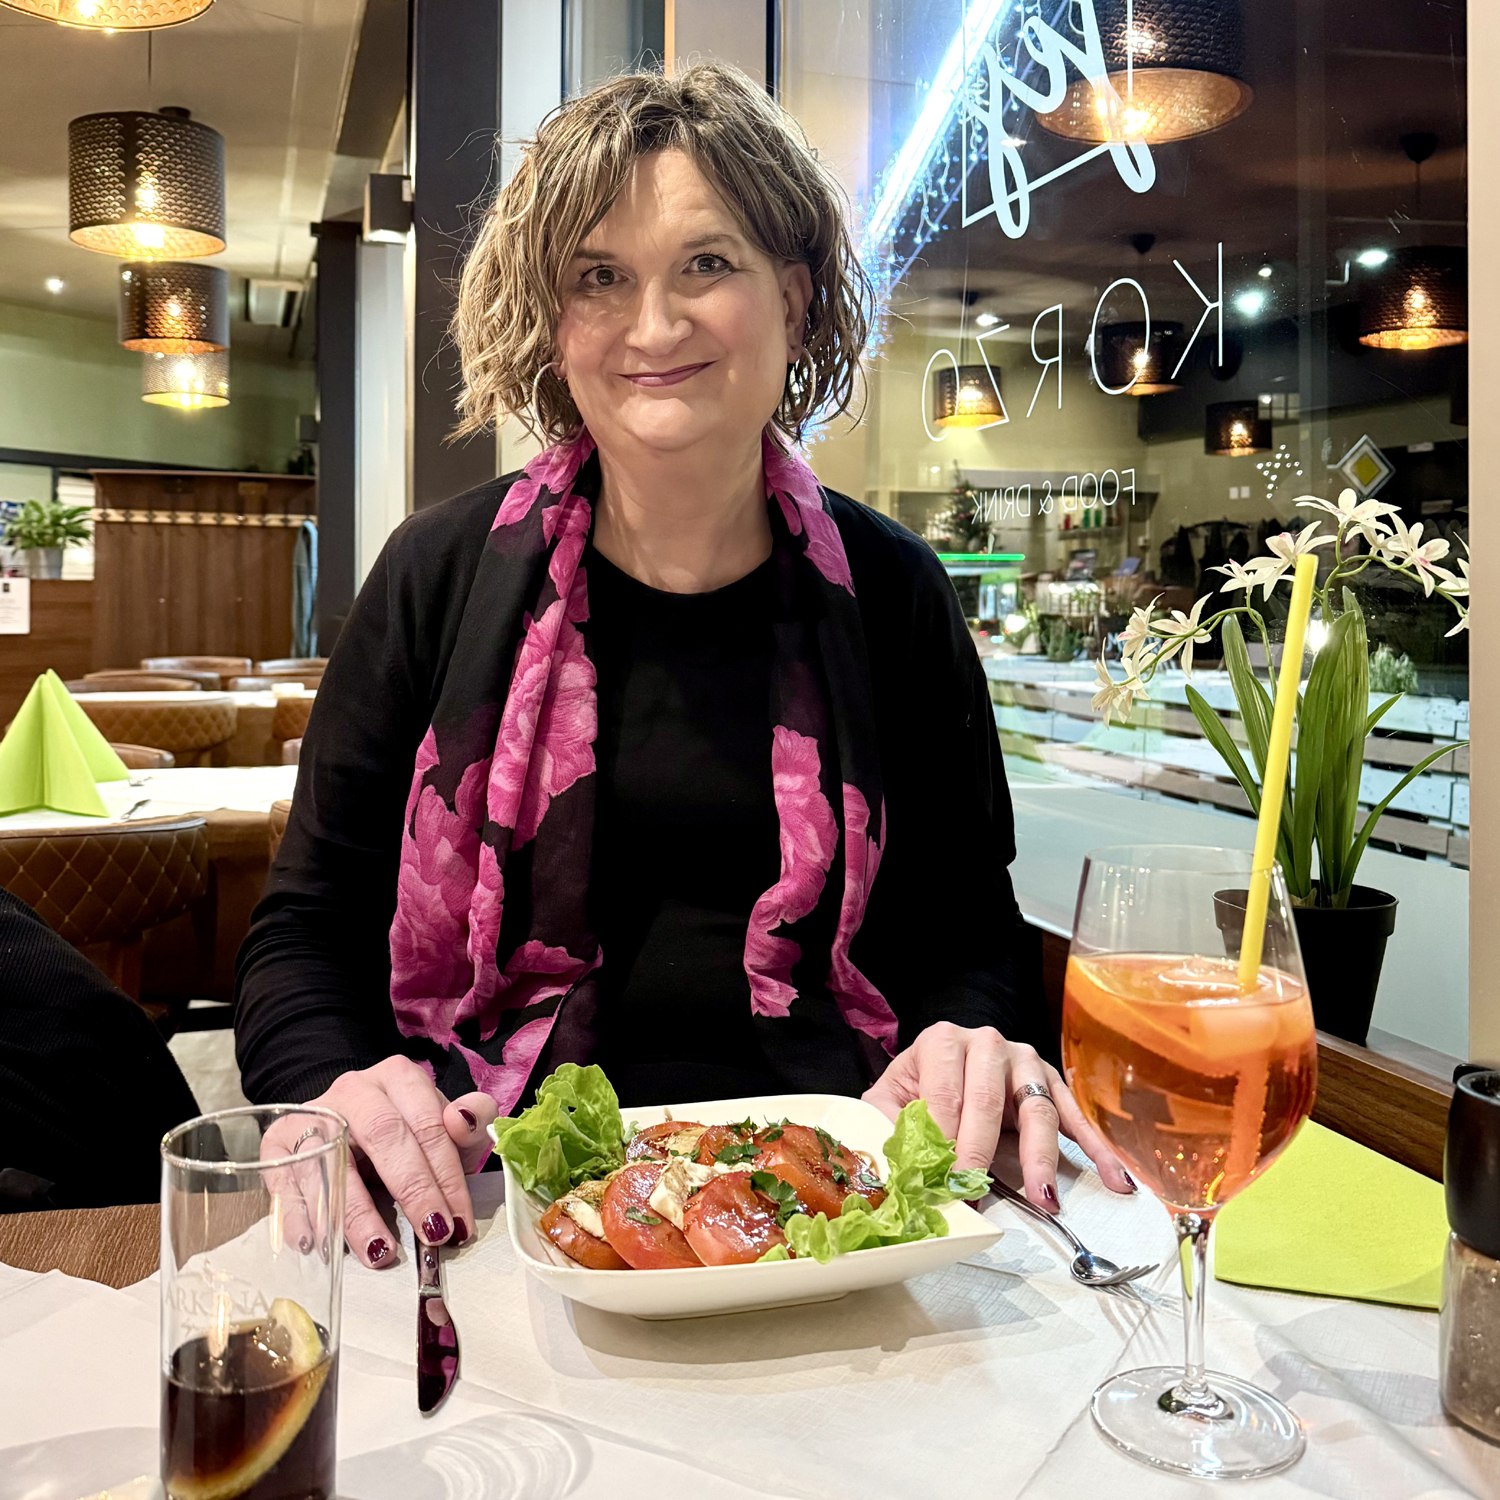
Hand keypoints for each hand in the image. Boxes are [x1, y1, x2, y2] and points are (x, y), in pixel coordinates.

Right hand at [304, 1057, 498, 1267]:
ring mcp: (313, 1113)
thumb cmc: (406, 1134)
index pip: (428, 1124)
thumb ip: (469, 1123)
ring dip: (356, 1212)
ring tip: (379, 1252)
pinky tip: (317, 1242)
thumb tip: (464, 1120)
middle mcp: (354, 1089)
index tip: (458, 1222)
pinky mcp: (278, 1141)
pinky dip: (300, 1213)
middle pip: (384, 1134)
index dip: (447, 1175)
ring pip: (333, 1159)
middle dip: (412, 1189)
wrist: (346, 1125)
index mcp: (399, 1077)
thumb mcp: (445, 1129)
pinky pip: (286, 1177)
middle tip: (431, 1235)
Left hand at [863, 1022, 1133, 1211]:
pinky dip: (1097, 1148)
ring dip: (1042, 1158)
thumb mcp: (888, 1098)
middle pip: (988, 1099)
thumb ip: (883, 1123)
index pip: (944, 1092)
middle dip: (982, 1152)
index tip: (943, 1179)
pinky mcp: (1050, 1081)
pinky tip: (1116, 1178)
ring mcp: (1025, 1060)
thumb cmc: (916, 1089)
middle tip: (979, 1193)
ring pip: (1037, 1108)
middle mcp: (987, 1043)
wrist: (943, 1062)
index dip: (943, 1138)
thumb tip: (892, 1166)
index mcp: (942, 1042)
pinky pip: (1075, 1115)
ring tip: (1045, 1199)